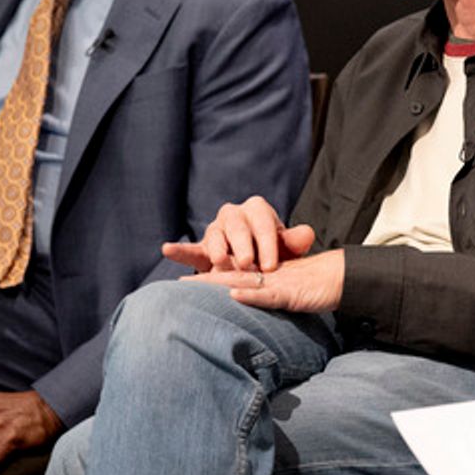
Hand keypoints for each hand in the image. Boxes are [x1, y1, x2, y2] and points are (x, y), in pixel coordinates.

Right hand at [161, 196, 313, 272]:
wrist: (258, 263)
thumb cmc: (273, 252)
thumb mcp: (287, 248)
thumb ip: (295, 241)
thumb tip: (307, 235)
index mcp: (257, 210)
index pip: (263, 221)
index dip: (267, 242)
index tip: (271, 264)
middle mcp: (234, 215)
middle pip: (238, 226)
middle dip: (243, 245)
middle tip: (248, 264)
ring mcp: (216, 230)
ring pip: (215, 236)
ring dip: (219, 249)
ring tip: (221, 261)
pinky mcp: (202, 248)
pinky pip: (190, 248)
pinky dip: (179, 250)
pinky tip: (167, 249)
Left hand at [181, 248, 343, 313]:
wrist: (340, 277)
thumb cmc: (313, 285)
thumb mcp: (285, 292)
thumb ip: (266, 296)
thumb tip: (247, 304)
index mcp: (262, 274)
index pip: (230, 274)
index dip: (208, 276)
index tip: (182, 280)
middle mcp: (265, 275)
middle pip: (228, 275)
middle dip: (202, 278)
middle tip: (177, 282)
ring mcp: (276, 282)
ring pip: (242, 281)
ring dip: (216, 284)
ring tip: (192, 285)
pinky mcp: (290, 292)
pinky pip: (269, 294)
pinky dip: (252, 295)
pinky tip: (235, 296)